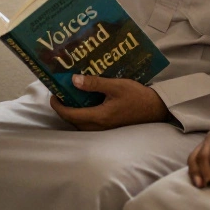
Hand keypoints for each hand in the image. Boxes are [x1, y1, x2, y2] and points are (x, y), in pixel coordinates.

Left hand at [49, 75, 168, 130]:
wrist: (157, 109)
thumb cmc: (138, 96)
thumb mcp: (116, 85)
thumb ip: (95, 83)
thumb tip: (74, 80)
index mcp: (99, 117)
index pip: (70, 115)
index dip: (58, 106)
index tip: (53, 95)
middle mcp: (100, 126)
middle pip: (73, 121)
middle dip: (63, 109)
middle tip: (60, 94)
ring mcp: (105, 129)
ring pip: (81, 124)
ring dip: (73, 113)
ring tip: (70, 98)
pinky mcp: (110, 127)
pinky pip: (90, 124)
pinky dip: (83, 115)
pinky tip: (86, 103)